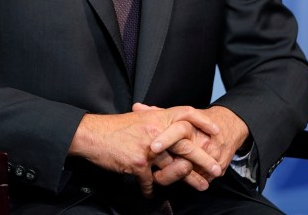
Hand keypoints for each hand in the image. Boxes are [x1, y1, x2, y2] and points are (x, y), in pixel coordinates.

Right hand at [68, 104, 220, 196]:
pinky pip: (151, 180)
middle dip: (203, 159)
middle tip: (215, 169)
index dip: (203, 121)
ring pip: (174, 167)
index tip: (216, 131)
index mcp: (156, 118)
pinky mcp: (138, 163)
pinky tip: (151, 193)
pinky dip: (151, 189)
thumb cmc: (112, 128)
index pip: (186, 114)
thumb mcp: (137, 119)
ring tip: (198, 186)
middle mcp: (155, 131)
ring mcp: (148, 148)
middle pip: (187, 144)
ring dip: (186, 179)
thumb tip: (168, 126)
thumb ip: (154, 121)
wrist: (91, 134)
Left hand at [139, 103, 249, 190]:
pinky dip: (191, 182)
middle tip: (155, 175)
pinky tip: (176, 183)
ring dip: (176, 177)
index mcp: (189, 124)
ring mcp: (211, 154)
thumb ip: (157, 113)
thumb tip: (136, 107)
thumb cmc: (198, 122)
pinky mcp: (219, 166)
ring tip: (159, 180)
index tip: (153, 147)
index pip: (178, 129)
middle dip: (171, 166)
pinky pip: (204, 177)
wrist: (227, 126)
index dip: (165, 138)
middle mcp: (201, 139)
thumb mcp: (178, 116)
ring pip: (193, 170)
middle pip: (187, 152)